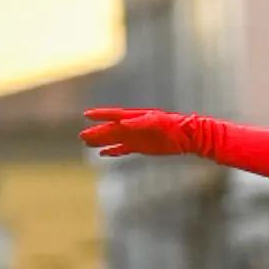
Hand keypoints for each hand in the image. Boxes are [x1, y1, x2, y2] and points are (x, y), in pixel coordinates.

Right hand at [80, 108, 210, 159]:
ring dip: (101, 142)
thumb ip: (139, 123)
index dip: (101, 115)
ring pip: (114, 139)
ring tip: (87, 144)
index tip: (87, 114)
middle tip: (82, 136)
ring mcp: (135, 137)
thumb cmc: (172, 125)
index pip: (114, 115)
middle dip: (96, 132)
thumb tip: (122, 123)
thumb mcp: (156, 122)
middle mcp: (132, 126)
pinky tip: (103, 154)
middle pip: (110, 129)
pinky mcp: (140, 147)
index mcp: (134, 117)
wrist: (186, 136)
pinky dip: (113, 152)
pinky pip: (123, 149)